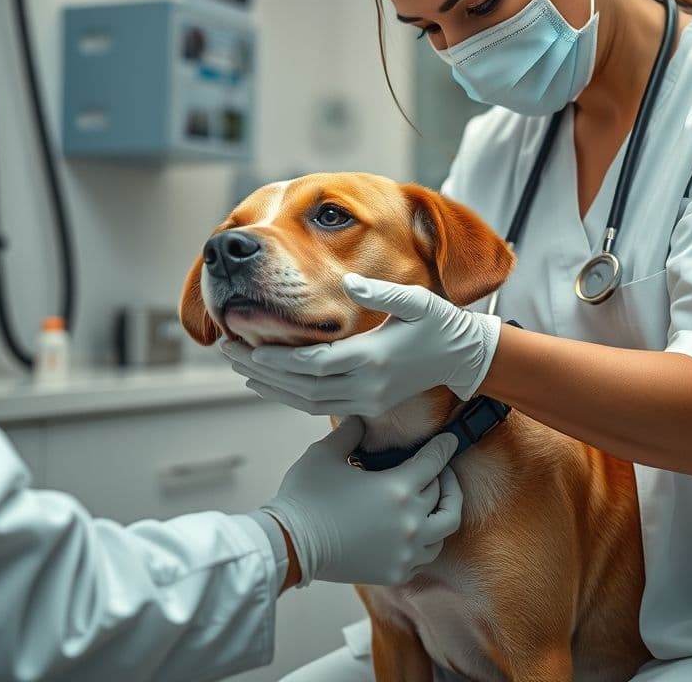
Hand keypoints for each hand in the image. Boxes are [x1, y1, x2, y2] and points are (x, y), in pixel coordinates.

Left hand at [222, 273, 501, 416]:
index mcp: (374, 359)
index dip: (277, 356)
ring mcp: (367, 401)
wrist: (465, 359)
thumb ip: (381, 293)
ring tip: (238, 365)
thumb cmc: (440, 324)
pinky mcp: (368, 406)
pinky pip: (319, 405)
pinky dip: (289, 396)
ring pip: (306, 401)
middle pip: (300, 385)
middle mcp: (367, 386)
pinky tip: (270, 383)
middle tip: (226, 349)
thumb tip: (348, 284)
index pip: (312, 363)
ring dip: (270, 385)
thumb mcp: (417, 301)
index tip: (246, 342)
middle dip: (261, 369)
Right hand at [260, 416, 462, 585]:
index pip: (434, 462)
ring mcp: (406, 552)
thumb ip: (350, 431)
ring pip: (444, 529)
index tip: (452, 440)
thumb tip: (361, 418)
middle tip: (440, 467)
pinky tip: (418, 529)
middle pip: (444, 495)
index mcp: (398, 489)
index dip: (444, 447)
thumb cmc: (306, 496)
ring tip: (434, 499)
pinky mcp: (396, 572)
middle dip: (445, 476)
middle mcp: (411, 522)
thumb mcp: (326, 452)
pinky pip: (426, 555)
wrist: (290, 545)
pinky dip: (428, 539)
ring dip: (443, 510)